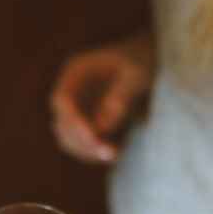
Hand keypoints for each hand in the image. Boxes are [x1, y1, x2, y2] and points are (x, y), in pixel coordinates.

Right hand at [50, 33, 154, 163]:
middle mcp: (71, 92)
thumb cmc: (144, 60)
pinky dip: (96, 152)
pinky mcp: (89, 124)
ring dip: (87, 151)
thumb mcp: (138, 72)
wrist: (151, 61)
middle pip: (61, 124)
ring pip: (69, 139)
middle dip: (82, 141)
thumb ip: (122, 95)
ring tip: (115, 153)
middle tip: (109, 152)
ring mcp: (78, 109)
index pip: (62, 100)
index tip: (94, 136)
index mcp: (77, 71)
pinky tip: (118, 150)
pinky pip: (83, 145)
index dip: (73, 121)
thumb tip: (102, 126)